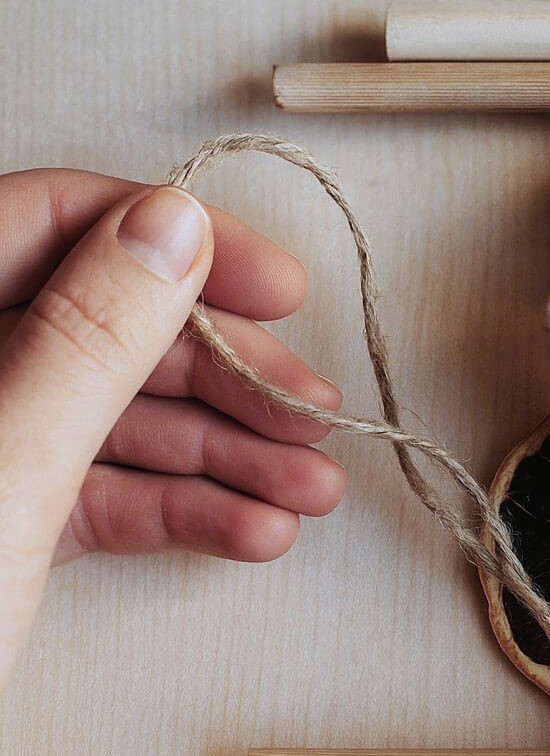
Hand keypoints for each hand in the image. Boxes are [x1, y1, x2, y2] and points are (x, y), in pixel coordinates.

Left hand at [0, 170, 346, 688]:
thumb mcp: (0, 475)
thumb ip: (84, 341)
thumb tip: (172, 227)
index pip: (53, 224)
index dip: (180, 246)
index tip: (278, 287)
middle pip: (110, 331)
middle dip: (228, 378)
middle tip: (312, 411)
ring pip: (122, 422)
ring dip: (229, 457)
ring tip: (312, 488)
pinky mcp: (10, 524)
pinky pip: (109, 496)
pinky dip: (187, 514)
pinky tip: (256, 531)